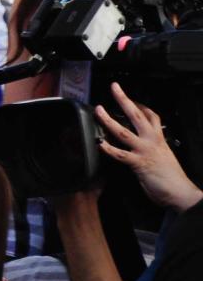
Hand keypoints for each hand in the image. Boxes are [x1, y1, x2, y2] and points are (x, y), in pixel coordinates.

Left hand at [96, 82, 202, 211]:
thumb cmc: (171, 176)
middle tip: (114, 87)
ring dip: (109, 120)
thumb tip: (141, 144)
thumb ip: (152, 147)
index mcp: (158, 138)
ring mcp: (144, 151)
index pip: (151, 116)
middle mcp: (152, 140)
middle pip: (136, 115)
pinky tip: (99, 143)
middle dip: (124, 100)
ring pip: (124, 131)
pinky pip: (120, 154)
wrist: (181, 192)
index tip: (131, 99)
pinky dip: (108, 148)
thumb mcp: (163, 155)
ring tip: (99, 110)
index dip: (141, 105)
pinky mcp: (139, 163)